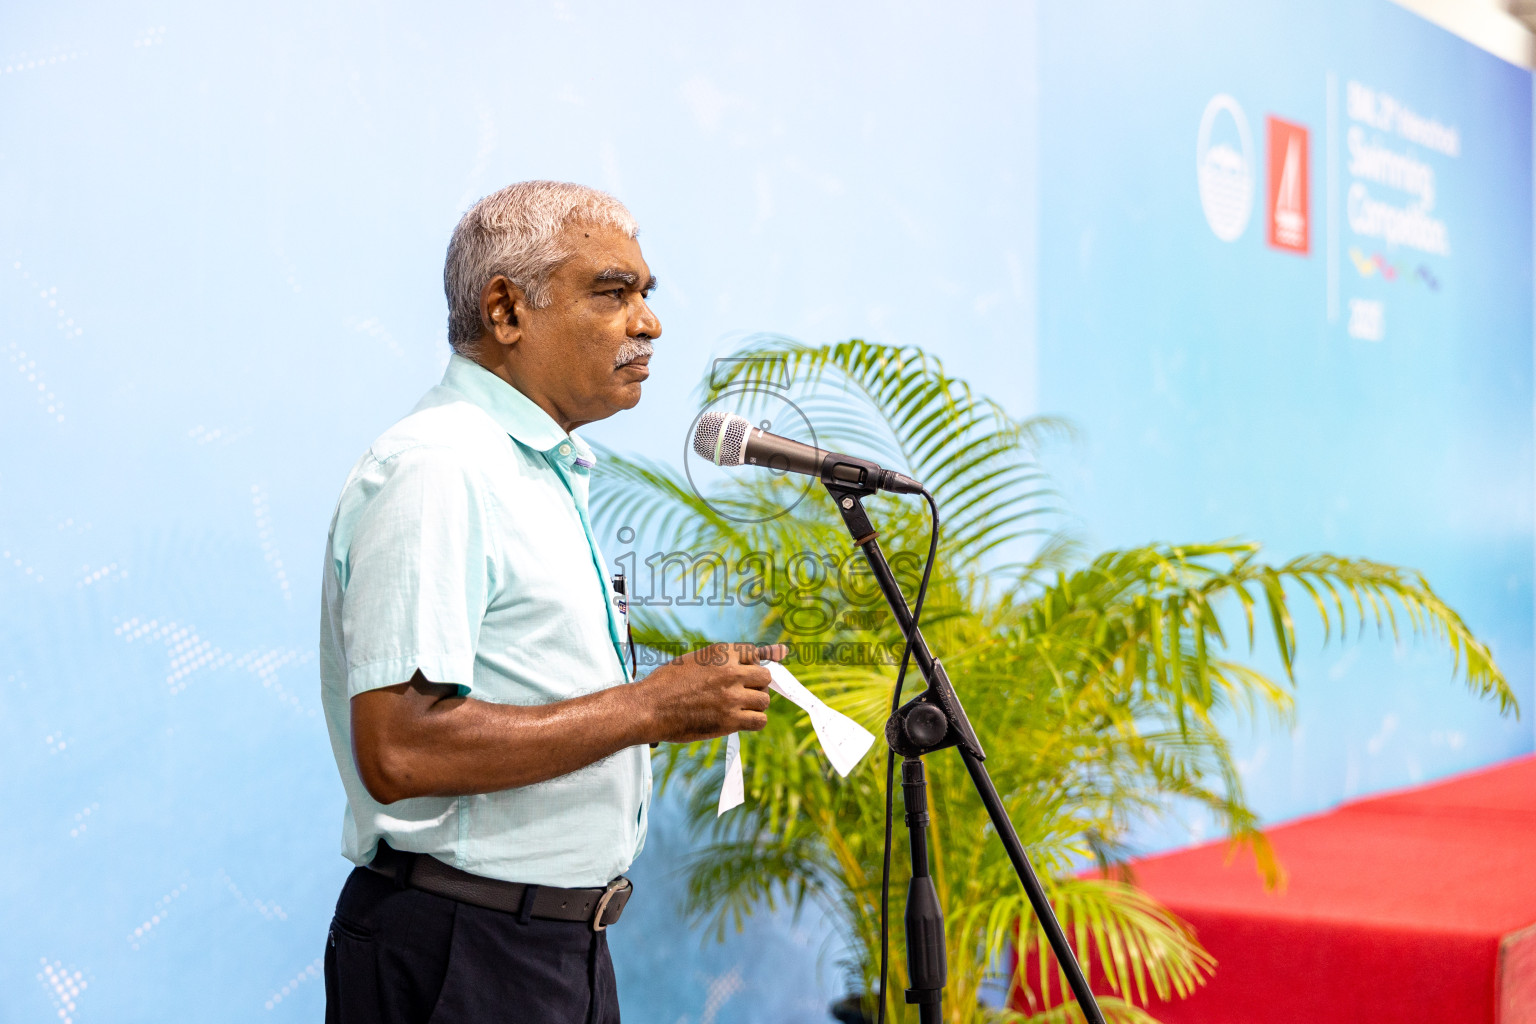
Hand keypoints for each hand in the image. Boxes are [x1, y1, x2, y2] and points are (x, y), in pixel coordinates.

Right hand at [640, 643, 787, 742]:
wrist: (649, 707)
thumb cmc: (667, 684)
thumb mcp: (694, 660)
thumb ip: (723, 660)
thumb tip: (761, 655)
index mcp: (721, 652)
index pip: (755, 654)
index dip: (750, 665)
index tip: (744, 674)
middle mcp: (731, 671)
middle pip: (765, 677)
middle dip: (756, 685)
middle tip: (741, 693)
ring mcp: (732, 696)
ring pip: (764, 700)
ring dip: (755, 705)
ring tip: (738, 708)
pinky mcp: (730, 720)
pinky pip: (760, 720)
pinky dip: (754, 721)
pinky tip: (741, 721)